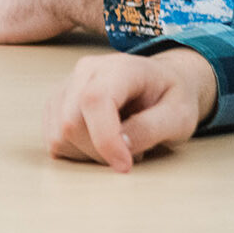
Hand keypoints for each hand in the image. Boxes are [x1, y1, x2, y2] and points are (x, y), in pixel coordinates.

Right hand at [43, 48, 217, 171]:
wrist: (161, 83)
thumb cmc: (171, 98)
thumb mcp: (179, 115)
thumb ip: (151, 128)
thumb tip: (122, 145)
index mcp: (118, 67)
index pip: (94, 99)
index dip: (104, 138)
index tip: (125, 165)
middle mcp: (85, 71)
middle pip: (70, 122)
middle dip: (99, 152)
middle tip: (132, 153)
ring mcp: (66, 86)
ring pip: (58, 134)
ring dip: (87, 154)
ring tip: (117, 144)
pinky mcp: (56, 104)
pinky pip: (54, 139)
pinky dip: (76, 152)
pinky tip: (100, 143)